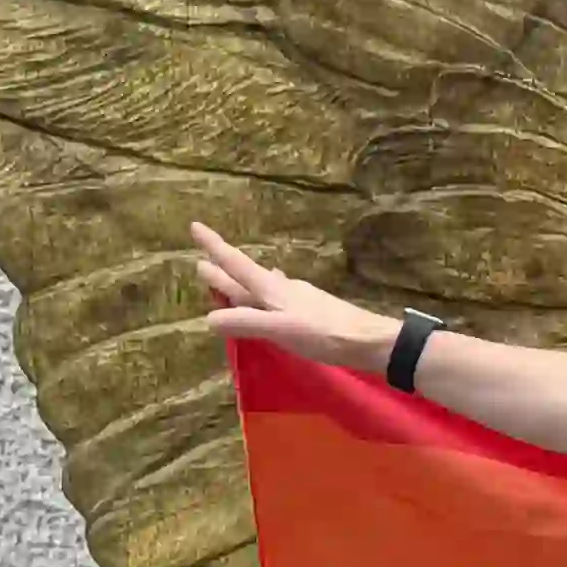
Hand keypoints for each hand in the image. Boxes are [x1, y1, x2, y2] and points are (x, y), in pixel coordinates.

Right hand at [187, 224, 390, 369]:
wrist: (371, 341)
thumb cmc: (326, 333)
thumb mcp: (282, 329)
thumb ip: (247, 322)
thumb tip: (208, 318)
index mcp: (272, 291)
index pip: (236, 265)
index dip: (215, 248)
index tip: (195, 226)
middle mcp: (283, 289)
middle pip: (245, 276)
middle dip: (222, 269)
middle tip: (199, 260)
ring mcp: (298, 298)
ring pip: (262, 286)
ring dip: (243, 282)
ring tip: (231, 276)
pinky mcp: (311, 311)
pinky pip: (279, 297)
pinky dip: (266, 294)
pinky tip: (277, 292)